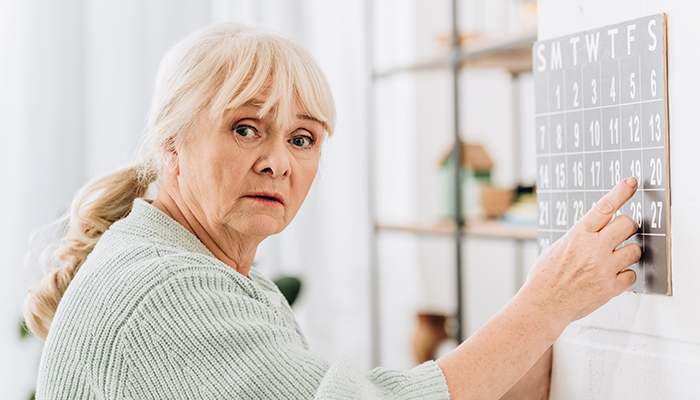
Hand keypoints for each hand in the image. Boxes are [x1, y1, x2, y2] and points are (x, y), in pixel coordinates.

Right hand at [525, 177, 641, 323]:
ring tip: (613, 259)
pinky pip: (632, 275)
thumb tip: (599, 228)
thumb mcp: (558, 247)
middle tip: (621, 234)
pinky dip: (624, 275)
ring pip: (635, 250)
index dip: (620, 192)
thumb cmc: (545, 277)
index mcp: (577, 236)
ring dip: (627, 253)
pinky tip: (611, 276)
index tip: (631, 183)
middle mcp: (593, 250)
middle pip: (628, 225)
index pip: (604, 208)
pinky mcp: (611, 287)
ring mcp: (604, 269)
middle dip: (627, 227)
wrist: (543, 304)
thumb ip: (580, 236)